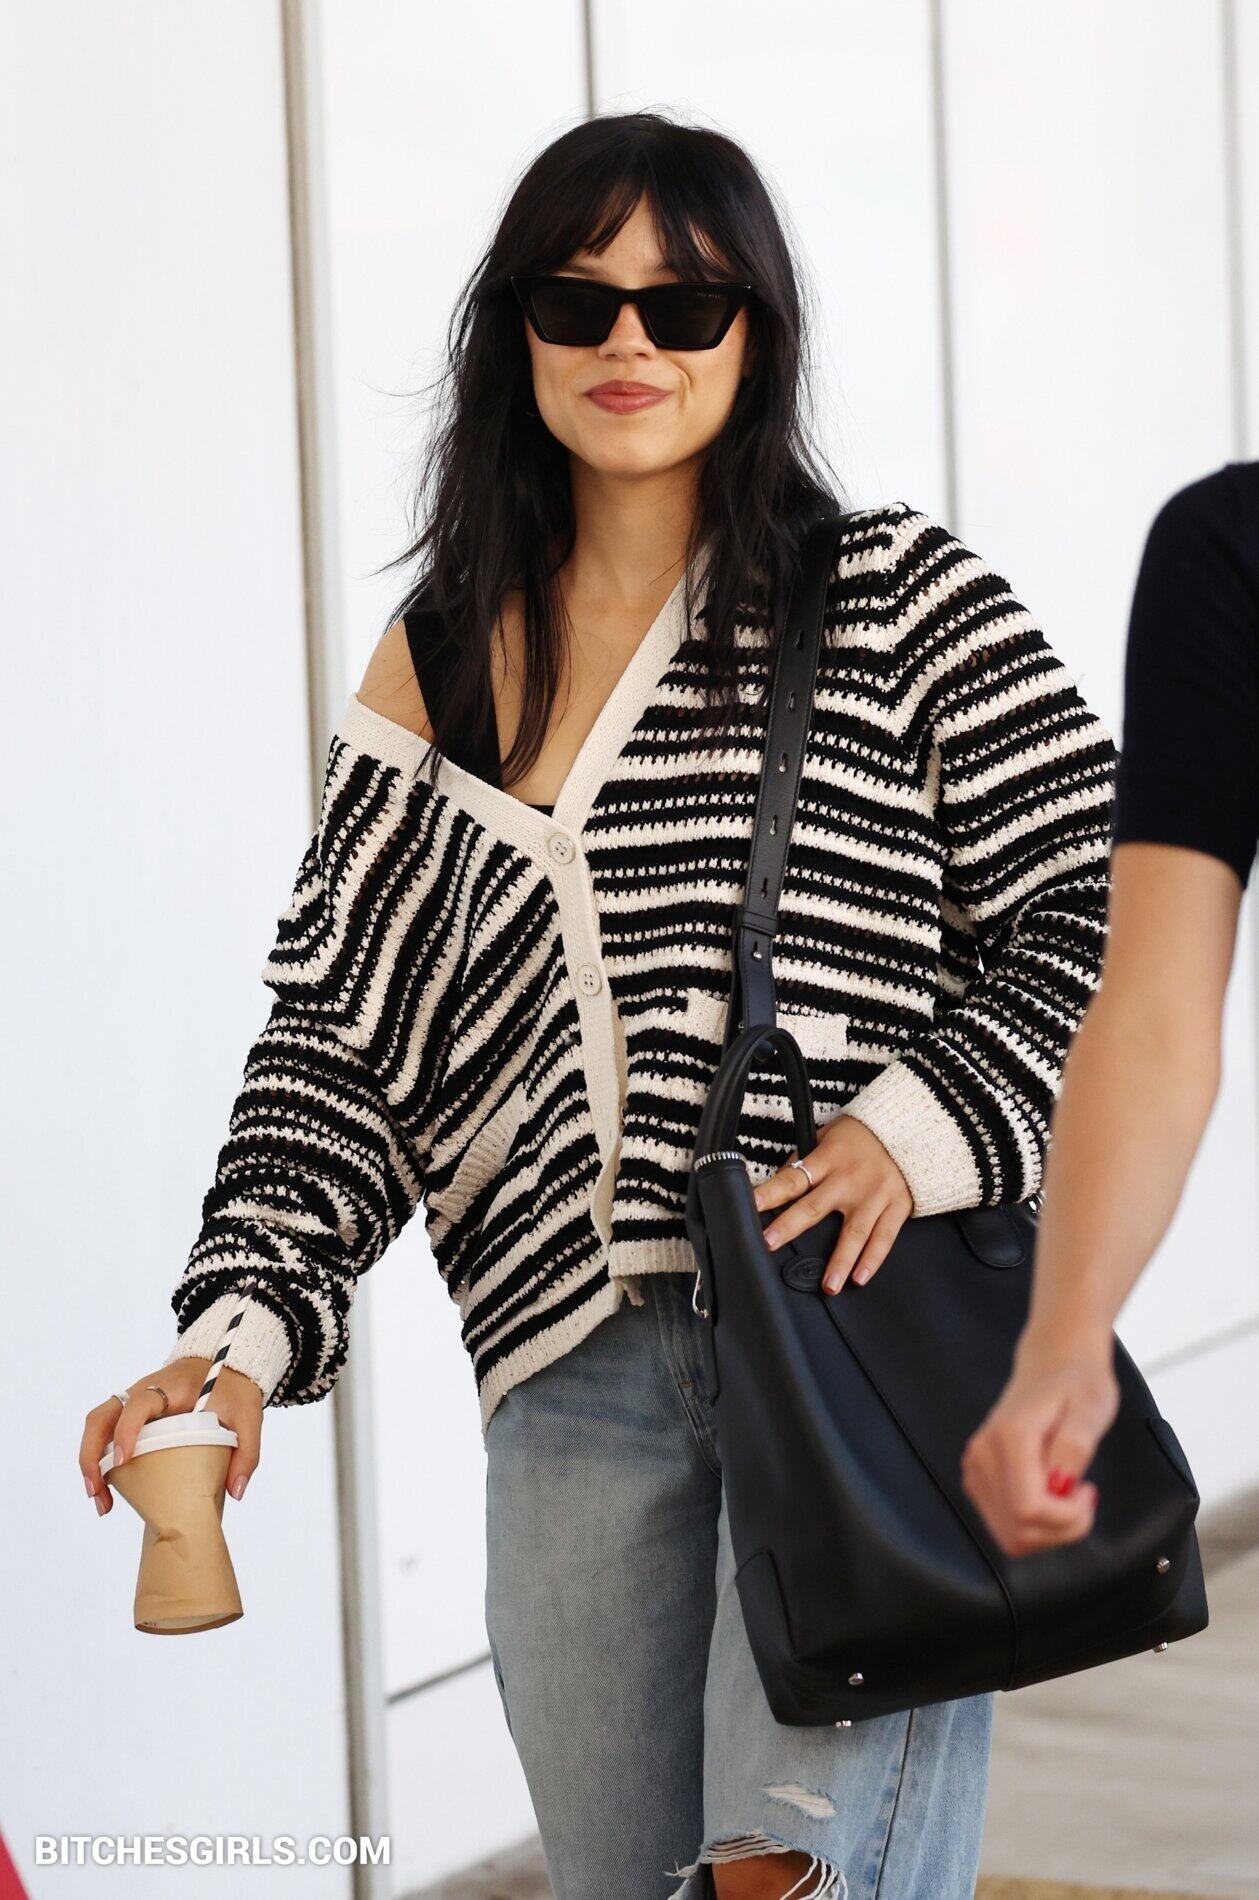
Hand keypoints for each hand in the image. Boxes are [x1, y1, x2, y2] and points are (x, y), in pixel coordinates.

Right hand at [79, 1359, 264, 1516]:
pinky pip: (106, 1433)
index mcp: (171, 1386)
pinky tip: (110, 1490)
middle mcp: (144, 1390)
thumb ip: (248, 1451)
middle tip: (98, 1492)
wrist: (227, 1365)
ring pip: (98, 1425)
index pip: (139, 1402)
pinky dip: (100, 1460)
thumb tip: (236, 1492)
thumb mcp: (249, 1415)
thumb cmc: (234, 1388)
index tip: (122, 1460)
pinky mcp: (134, 1414)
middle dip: (92, 1455)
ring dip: (91, 1462)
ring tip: (102, 1501)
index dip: (126, 1430)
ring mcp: (135, 1401)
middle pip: (102, 1415)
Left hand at [752, 1114, 912, 1293]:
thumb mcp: (828, 1133)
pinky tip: (860, 1278)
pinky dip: (873, 1259)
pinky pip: (884, 1238)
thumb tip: (779, 1179)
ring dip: (840, 1261)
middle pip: (815, 1206)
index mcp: (829, 1158)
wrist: (909, 1130)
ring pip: (855, 1233)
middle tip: (769, 1244)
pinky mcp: (896, 1207)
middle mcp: (849, 1179)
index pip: (793, 1178)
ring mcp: (874, 1195)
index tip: (751, 1204)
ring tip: (828, 1286)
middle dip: (790, 1226)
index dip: (771, 1191)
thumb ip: (806, 1158)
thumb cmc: (862, 1134)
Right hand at [961, 1329, 1118, 1555]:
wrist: (1052, 1366)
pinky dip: (1036, 1525)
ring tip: (1069, 1496)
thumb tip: (1060, 1486)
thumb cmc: (1077, 1385)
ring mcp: (975, 1468)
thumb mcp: (1091, 1407)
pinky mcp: (978, 1480)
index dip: (1067, 1518)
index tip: (1089, 1491)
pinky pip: (1007, 1526)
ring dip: (1050, 1531)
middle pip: (1019, 1531)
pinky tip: (1052, 1496)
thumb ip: (1074, 1446)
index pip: (1029, 1508)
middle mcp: (982, 1454)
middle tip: (1084, 1497)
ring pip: (1011, 1537)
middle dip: (1062, 1529)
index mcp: (1009, 1435)